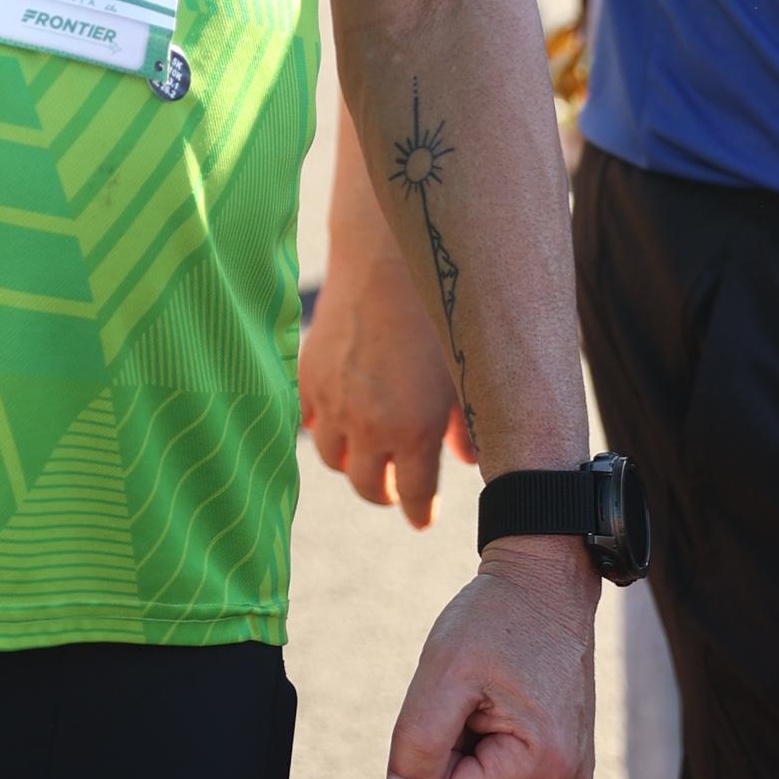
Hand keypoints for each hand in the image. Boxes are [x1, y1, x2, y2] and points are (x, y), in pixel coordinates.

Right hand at [300, 258, 456, 525]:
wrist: (385, 260)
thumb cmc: (436, 315)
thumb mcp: (463, 373)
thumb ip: (467, 425)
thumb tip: (471, 461)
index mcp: (414, 429)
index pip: (416, 496)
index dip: (421, 512)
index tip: (423, 518)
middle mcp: (368, 423)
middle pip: (370, 488)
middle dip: (387, 493)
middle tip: (399, 486)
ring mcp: (332, 401)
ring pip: (333, 459)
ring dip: (352, 462)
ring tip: (369, 450)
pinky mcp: (308, 375)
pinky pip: (308, 422)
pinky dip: (324, 426)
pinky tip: (341, 415)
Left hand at [383, 542, 596, 778]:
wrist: (544, 588)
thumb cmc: (494, 620)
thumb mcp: (443, 670)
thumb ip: (417, 742)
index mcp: (544, 770)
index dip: (430, 764)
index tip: (454, 708)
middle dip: (449, 773)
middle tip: (466, 711)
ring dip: (467, 769)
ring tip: (485, 711)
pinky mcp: (564, 778)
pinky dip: (486, 768)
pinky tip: (499, 720)